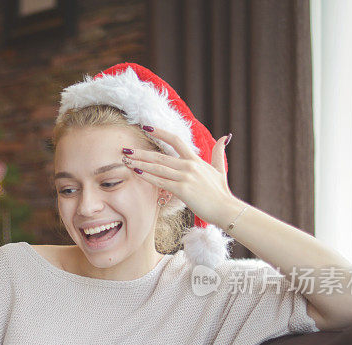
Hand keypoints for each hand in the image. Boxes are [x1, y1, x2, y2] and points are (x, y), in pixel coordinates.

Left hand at [121, 127, 240, 226]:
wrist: (226, 208)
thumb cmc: (221, 192)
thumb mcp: (220, 169)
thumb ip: (218, 153)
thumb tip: (223, 137)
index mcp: (195, 159)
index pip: (175, 140)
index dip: (160, 132)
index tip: (146, 128)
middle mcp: (189, 165)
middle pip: (160, 155)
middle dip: (140, 152)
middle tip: (125, 149)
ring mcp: (185, 177)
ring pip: (157, 167)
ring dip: (139, 163)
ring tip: (125, 160)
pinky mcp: (182, 189)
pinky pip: (161, 181)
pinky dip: (148, 176)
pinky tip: (137, 172)